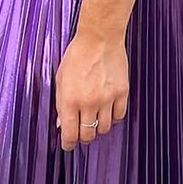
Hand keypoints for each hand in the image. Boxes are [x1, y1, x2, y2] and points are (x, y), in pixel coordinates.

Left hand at [54, 28, 127, 150]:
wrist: (100, 38)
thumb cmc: (77, 55)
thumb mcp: (61, 79)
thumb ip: (60, 103)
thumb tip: (62, 123)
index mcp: (70, 100)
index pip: (70, 134)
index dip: (69, 144)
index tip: (69, 145)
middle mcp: (89, 102)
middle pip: (88, 135)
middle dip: (83, 137)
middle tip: (81, 132)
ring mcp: (107, 98)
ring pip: (104, 128)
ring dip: (98, 127)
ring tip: (94, 118)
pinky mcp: (122, 93)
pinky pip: (119, 116)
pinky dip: (113, 117)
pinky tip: (108, 110)